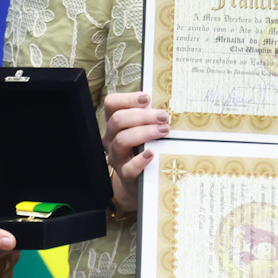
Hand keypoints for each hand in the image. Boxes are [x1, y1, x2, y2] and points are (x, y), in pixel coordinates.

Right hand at [102, 90, 167, 212]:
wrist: (136, 179)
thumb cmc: (140, 148)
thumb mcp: (140, 130)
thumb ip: (147, 118)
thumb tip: (167, 105)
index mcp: (113, 123)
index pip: (111, 104)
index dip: (127, 98)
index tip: (147, 98)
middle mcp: (110, 138)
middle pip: (118, 120)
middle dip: (143, 116)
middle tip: (163, 116)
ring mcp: (115, 156)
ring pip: (122, 140)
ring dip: (145, 132)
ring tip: (164, 130)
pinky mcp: (124, 174)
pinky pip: (129, 167)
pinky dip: (141, 160)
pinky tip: (152, 153)